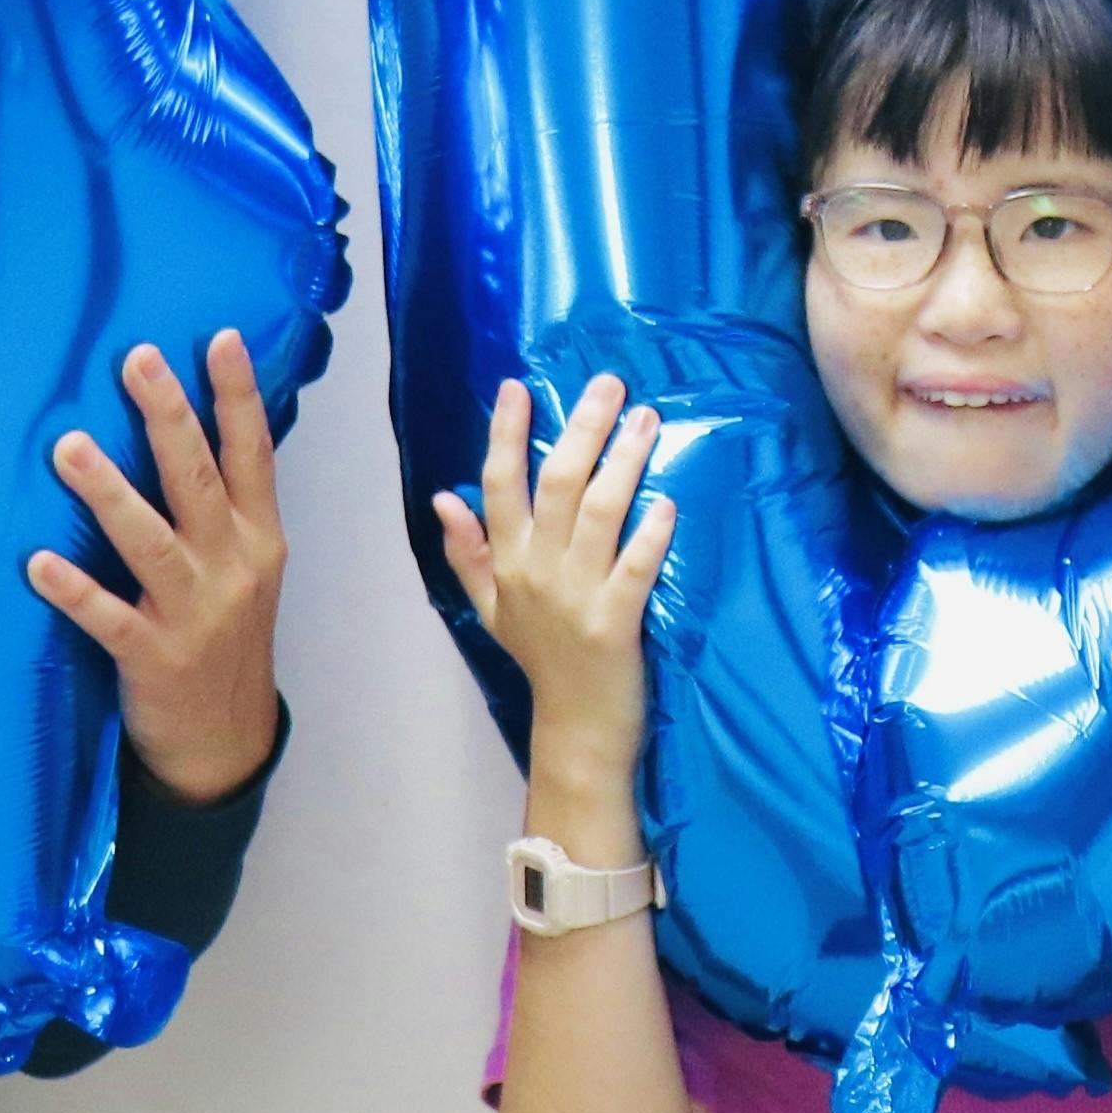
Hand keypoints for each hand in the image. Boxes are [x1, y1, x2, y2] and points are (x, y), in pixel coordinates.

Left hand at [23, 330, 289, 804]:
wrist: (225, 741)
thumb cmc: (224, 640)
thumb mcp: (246, 571)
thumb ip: (224, 512)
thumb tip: (187, 430)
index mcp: (259, 539)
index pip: (254, 456)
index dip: (238, 397)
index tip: (222, 338)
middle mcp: (232, 567)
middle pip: (200, 481)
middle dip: (169, 417)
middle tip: (137, 359)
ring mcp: (195, 614)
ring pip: (151, 541)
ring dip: (109, 492)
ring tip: (69, 448)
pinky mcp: (154, 657)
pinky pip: (110, 618)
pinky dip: (75, 591)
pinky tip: (39, 564)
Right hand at [434, 373, 674, 782]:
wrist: (576, 728)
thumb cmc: (541, 660)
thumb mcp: (491, 608)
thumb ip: (468, 552)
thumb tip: (444, 497)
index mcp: (507, 563)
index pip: (499, 485)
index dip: (506, 433)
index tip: (518, 386)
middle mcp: (537, 571)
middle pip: (557, 483)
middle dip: (582, 427)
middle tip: (610, 384)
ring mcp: (576, 596)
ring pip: (600, 512)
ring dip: (624, 461)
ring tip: (647, 420)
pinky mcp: (616, 623)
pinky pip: (634, 568)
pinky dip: (650, 534)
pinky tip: (667, 502)